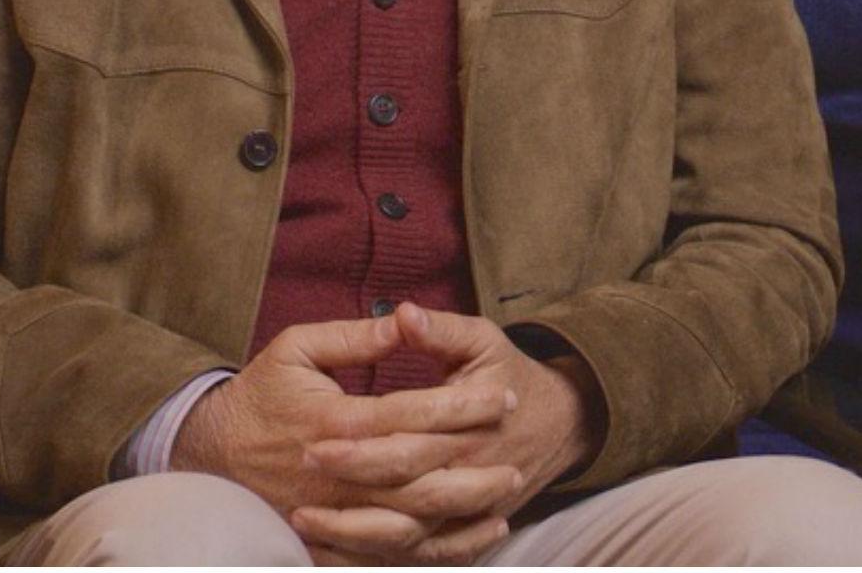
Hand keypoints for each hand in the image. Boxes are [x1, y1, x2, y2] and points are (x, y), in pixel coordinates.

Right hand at [171, 314, 523, 562]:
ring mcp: (334, 515)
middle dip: (475, 466)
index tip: (507, 394)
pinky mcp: (329, 542)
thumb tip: (406, 317)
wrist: (206, 453)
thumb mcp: (296, 348)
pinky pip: (390, 556)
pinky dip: (435, 552)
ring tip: (505, 497)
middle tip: (520, 453)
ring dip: (463, 513)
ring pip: (412, 524)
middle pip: (421, 477)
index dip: (465, 406)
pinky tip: (472, 539)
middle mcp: (338, 475)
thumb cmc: (257, 396)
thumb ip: (355, 336)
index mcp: (336, 423)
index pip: (414, 415)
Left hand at [294, 304, 601, 560]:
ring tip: (304, 522)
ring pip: (408, 534)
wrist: (560, 421)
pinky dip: (378, 559)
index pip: (408, 435)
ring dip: (354, 534)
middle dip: (349, 483)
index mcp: (471, 423)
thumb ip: (441, 330)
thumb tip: (402, 314)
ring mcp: (469, 508)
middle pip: (403, 487)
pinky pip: (422, 557)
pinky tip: (335, 554)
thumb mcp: (482, 340)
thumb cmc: (508, 373)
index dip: (359, 440)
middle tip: (301, 474)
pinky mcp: (466, 529)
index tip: (311, 437)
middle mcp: (470, 470)